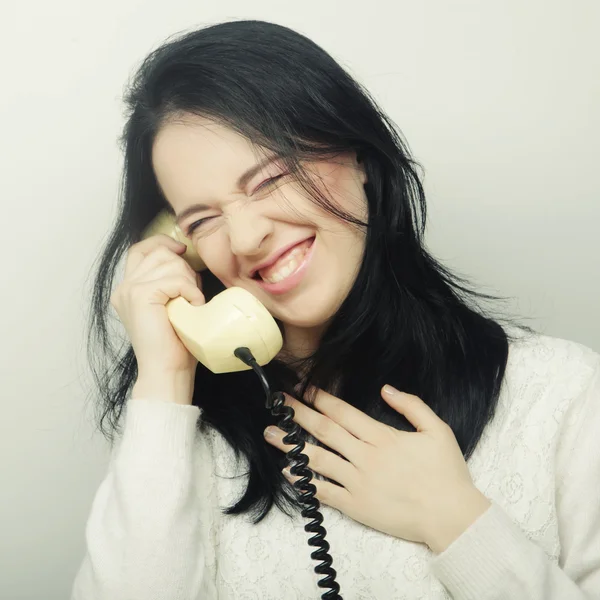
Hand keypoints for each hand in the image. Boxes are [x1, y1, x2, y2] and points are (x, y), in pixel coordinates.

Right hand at [110, 234, 204, 377]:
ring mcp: (129, 290)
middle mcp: (124, 287)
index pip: (141, 248)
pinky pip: (175, 279)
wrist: (166, 370)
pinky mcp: (140, 295)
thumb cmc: (175, 343)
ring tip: (191, 303)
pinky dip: (190, 291)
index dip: (162, 242)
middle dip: (184, 268)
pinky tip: (192, 307)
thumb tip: (187, 258)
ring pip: (169, 262)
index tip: (182, 250)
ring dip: (189, 281)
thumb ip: (172, 280)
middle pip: (159, 252)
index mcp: (128, 289)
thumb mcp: (172, 303)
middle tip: (191, 293)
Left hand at [264, 386, 490, 552]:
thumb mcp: (437, 430)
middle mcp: (365, 456)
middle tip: (278, 404)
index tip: (304, 388)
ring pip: (317, 459)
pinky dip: (304, 481)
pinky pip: (324, 491)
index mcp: (382, 437)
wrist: (451, 517)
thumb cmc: (446, 473)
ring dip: (292, 445)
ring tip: (271, 434)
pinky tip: (289, 472)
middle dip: (298, 415)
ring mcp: (357, 482)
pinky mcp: (356, 505)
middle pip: (324, 430)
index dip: (321, 399)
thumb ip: (412, 405)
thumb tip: (386, 389)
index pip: (343, 412)